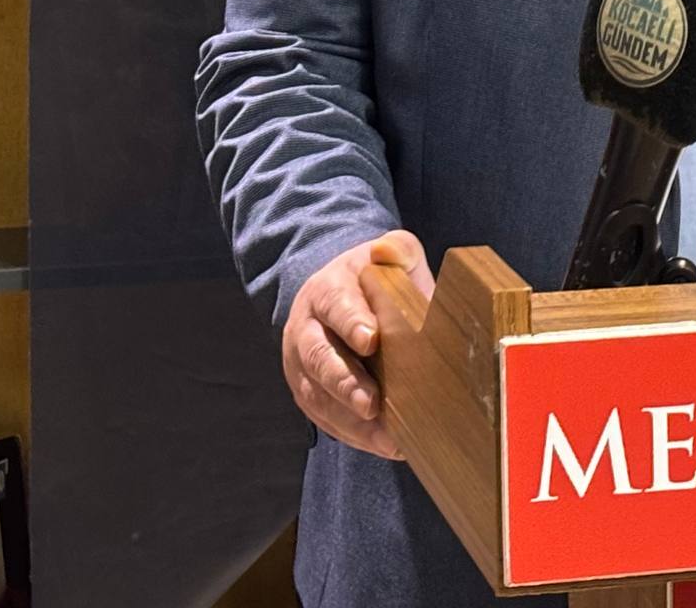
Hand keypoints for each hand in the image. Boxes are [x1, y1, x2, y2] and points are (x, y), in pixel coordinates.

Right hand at [279, 230, 434, 458]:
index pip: (335, 305)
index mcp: (327, 290)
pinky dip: (354, 435)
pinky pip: (325, 419)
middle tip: (372, 403)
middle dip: (345, 383)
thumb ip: (394, 250)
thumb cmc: (375, 278)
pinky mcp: (308, 393)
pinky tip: (384, 445)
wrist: (339, 294)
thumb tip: (388, 251)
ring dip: (351, 420)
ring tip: (386, 439)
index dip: (351, 322)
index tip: (371, 339)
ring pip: (318, 396)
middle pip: (319, 358)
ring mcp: (301, 365)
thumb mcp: (388, 254)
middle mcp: (306, 329)